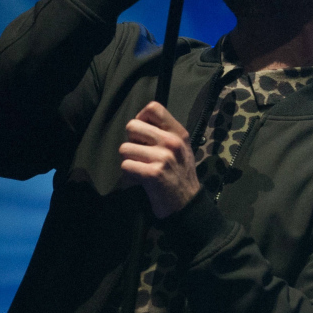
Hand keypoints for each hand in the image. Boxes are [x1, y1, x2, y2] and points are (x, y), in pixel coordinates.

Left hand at [119, 102, 200, 218]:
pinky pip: (126, 165)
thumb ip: (164, 132)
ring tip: (142, 168)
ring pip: (124, 148)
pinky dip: (129, 175)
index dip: (141, 118)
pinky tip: (140, 180)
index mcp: (178, 133)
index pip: (153, 108)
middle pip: (132, 126)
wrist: (187, 204)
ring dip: (129, 160)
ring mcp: (162, 158)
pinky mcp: (152, 174)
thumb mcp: (181, 148)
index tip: (143, 134)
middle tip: (142, 155)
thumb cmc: (180, 174)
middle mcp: (171, 142)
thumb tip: (139, 120)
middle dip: (132, 141)